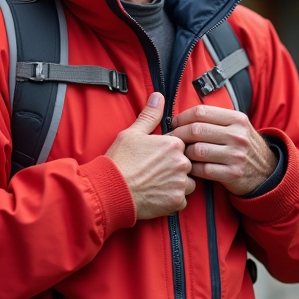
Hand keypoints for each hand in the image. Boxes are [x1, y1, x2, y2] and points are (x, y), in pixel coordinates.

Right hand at [105, 93, 194, 219]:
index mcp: (173, 144)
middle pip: (185, 164)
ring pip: (187, 183)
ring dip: (176, 184)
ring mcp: (180, 183)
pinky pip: (181, 200)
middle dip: (174, 167)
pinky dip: (172, 199)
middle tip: (153, 171)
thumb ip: (150, 115)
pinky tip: (157, 195)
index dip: (167, 151)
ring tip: (156, 184)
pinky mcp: (176, 202)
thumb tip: (158, 96)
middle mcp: (181, 163)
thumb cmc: (120, 161)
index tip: (155, 157)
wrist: (111, 190)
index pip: (181, 145)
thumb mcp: (132, 133)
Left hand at [169, 105, 276, 195]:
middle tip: (170, 140)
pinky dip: (192, 169)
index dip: (182, 117)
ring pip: (197, 151)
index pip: (201, 112)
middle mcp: (237, 135)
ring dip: (184, 153)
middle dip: (178, 135)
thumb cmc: (244, 147)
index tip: (173, 123)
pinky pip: (202, 170)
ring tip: (180, 154)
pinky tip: (190, 167)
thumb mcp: (237, 126)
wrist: (266, 171)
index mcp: (236, 119)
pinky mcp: (232, 174)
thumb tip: (182, 116)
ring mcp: (236, 155)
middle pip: (196, 130)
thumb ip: (215, 119)